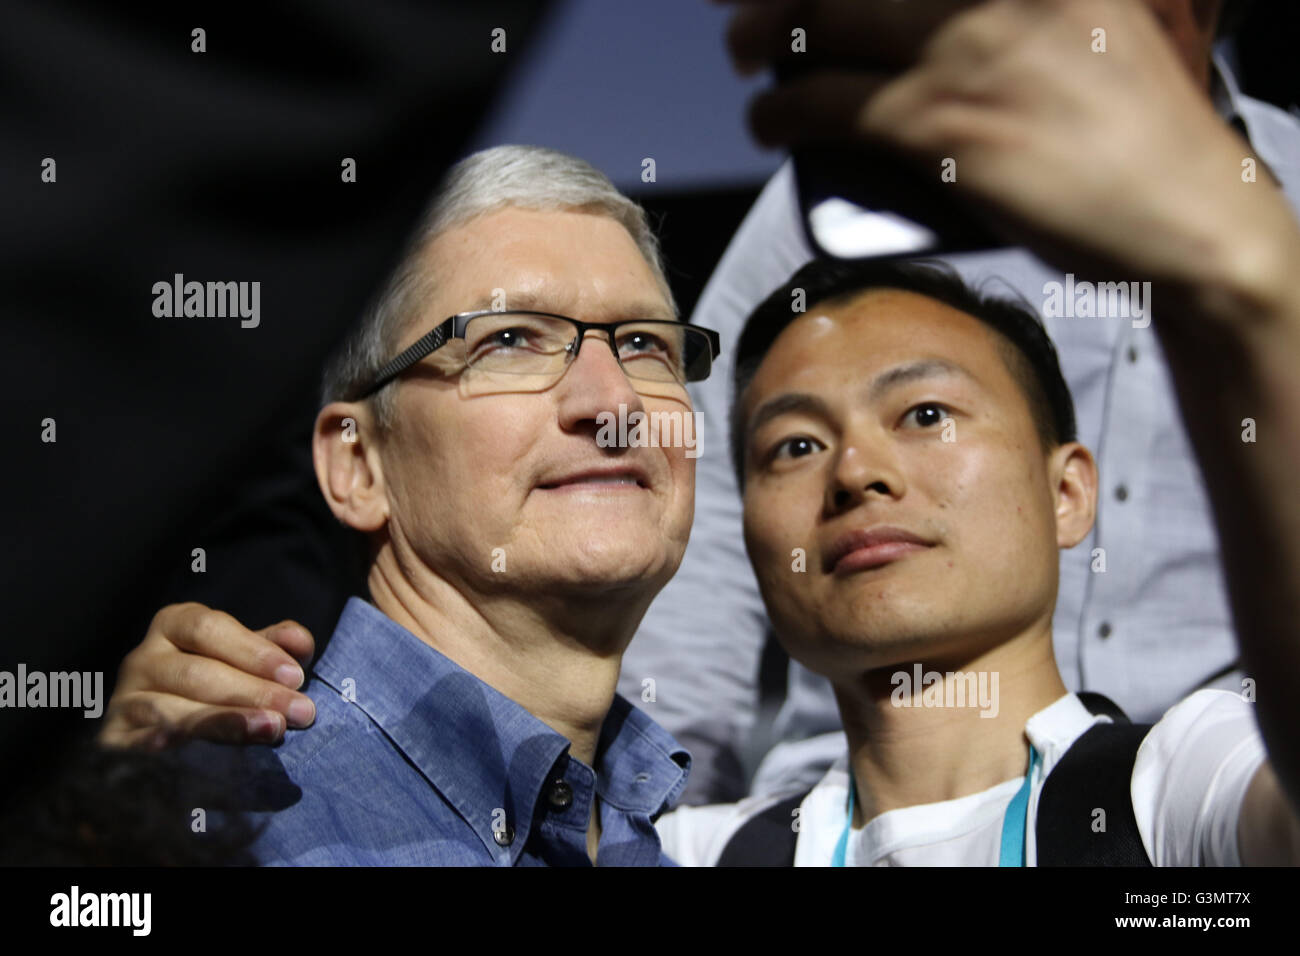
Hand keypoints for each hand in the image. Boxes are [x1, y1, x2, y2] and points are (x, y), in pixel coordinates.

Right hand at [99, 602, 316, 749]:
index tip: (295, 675)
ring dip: (227, 721)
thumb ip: (269, 648)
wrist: (152, 736)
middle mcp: (142, 660)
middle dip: (255, 692)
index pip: (209, 629)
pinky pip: (141, 746)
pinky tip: (196, 754)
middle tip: (302, 711)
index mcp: (174, 627)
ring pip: (174, 711)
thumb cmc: (210, 686)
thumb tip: (300, 642)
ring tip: (272, 729)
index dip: (254, 650)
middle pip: (199, 673)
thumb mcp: (239, 658)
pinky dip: (167, 746)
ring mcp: (124, 702)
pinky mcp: (114, 743)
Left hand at [726, 0, 1298, 303]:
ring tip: (745, 62)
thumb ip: (1008, 14)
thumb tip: (909, 21)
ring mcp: (966, 51)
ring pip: (821, 24)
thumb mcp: (1082, 28)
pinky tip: (769, 122)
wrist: (1186, 213)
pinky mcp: (942, 125)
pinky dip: (780, 112)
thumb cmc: (1134, 132)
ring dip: (761, 41)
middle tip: (739, 16)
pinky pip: (827, 104)